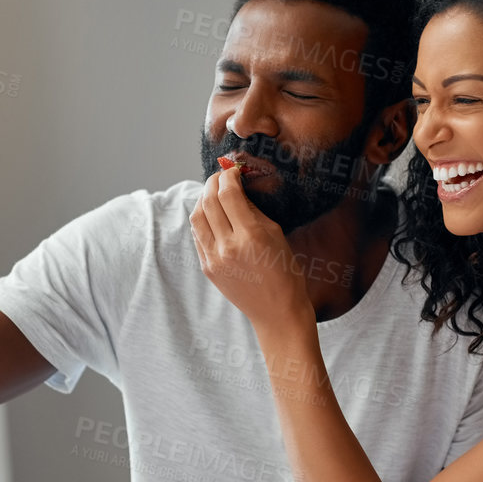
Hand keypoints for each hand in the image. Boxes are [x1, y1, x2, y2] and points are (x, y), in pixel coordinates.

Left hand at [189, 163, 311, 329]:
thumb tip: (236, 188)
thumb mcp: (276, 234)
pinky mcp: (207, 268)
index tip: (233, 169)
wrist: (276, 312)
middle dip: (212, 182)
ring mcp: (214, 259)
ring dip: (203, 199)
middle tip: (221, 175)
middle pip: (208, 201)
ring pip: (196, 217)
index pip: (228, 193)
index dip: (228, 175)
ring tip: (213, 193)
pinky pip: (198, 235)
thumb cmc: (285, 272)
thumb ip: (252, 210)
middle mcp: (228, 247)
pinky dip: (202, 219)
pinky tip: (212, 215)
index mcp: (250, 236)